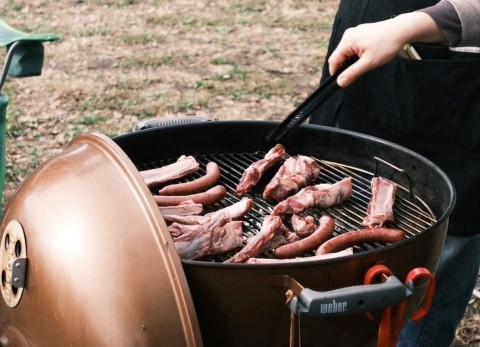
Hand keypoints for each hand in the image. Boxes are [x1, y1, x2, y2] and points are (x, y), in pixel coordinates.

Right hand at [328, 12, 444, 86]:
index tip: (342, 81)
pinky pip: (354, 47)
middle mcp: (348, 35)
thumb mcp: (369, 63)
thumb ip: (352, 73)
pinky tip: (369, 54)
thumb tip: (340, 82)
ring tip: (368, 61)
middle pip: (340, 56)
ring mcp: (355, 33)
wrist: (401, 30)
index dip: (336, 73)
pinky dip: (358, 54)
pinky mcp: (361, 33)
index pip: (333, 61)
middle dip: (347, 66)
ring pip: (347, 52)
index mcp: (347, 41)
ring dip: (353, 60)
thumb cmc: (387, 45)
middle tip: (360, 71)